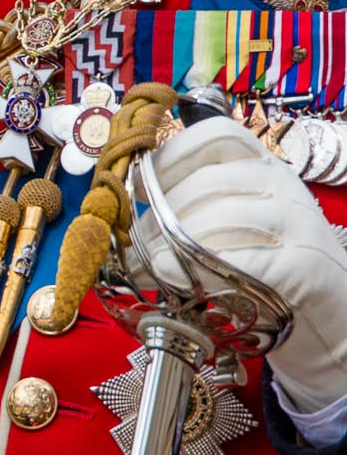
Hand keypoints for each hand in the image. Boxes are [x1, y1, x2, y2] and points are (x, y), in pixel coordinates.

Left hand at [134, 117, 346, 413]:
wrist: (332, 317)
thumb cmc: (269, 266)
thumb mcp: (238, 221)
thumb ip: (198, 202)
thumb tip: (128, 203)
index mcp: (266, 165)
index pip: (214, 137)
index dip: (168, 157)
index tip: (137, 187)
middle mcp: (284, 185)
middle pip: (204, 185)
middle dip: (157, 219)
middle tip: (133, 249)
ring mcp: (297, 223)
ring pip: (214, 221)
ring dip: (167, 249)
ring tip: (145, 271)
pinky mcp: (303, 265)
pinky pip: (236, 259)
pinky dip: (195, 270)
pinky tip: (174, 281)